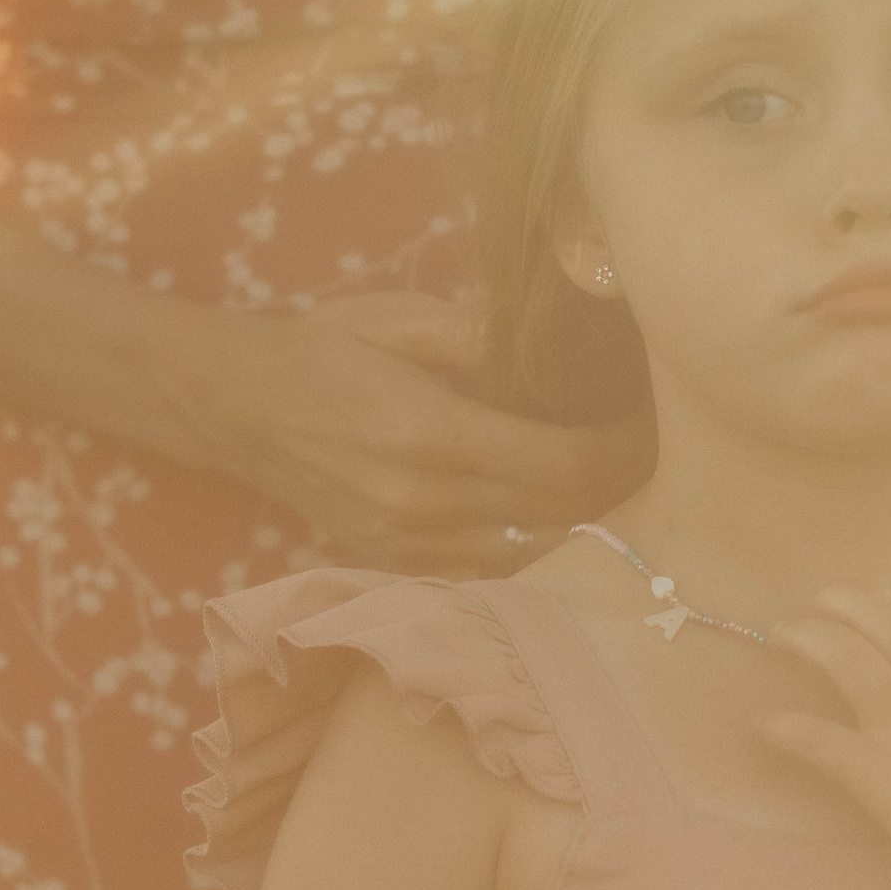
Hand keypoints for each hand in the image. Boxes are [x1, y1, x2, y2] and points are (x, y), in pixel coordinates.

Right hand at [164, 292, 652, 576]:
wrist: (231, 404)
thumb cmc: (320, 345)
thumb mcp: (398, 318)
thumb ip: (480, 333)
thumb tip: (559, 340)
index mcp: (429, 433)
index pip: (564, 465)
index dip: (624, 449)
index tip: (659, 422)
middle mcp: (419, 503)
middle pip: (559, 517)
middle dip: (619, 487)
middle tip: (659, 452)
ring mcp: (402, 544)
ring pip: (530, 557)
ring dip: (582, 526)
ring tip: (619, 486)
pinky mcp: (389, 563)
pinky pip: (485, 571)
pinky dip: (530, 548)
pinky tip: (556, 516)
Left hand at [756, 589, 890, 889]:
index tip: (879, 614)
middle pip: (878, 617)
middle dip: (841, 602)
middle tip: (816, 606)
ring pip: (841, 655)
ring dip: (805, 637)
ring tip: (781, 635)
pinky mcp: (877, 773)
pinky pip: (817, 739)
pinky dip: (785, 728)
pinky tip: (763, 727)